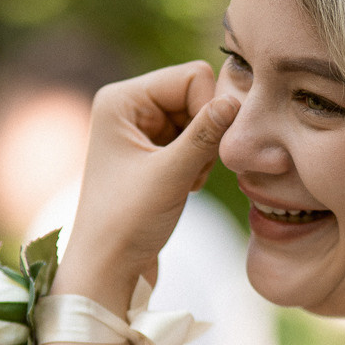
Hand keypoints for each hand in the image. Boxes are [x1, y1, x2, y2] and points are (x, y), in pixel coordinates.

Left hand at [55, 61, 239, 318]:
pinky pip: (194, 139)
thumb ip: (205, 135)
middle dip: (205, 133)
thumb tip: (237, 101)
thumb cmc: (127, 223)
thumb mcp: (171, 176)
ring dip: (203, 152)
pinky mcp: (152, 150)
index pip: (192, 76)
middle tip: (190, 172)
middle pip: (197, 94)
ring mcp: (140, 128)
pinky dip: (198, 163)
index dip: (210, 110)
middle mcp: (128, 105)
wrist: (107, 268)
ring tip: (183, 183)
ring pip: (200, 119)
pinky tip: (183, 187)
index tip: (203, 153)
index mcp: (121, 99)